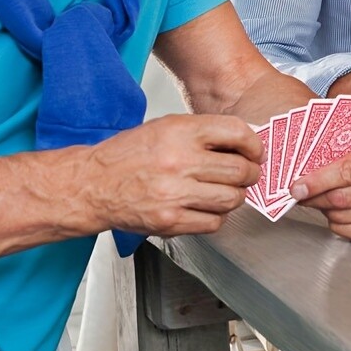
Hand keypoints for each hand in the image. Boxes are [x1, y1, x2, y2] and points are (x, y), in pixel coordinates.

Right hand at [86, 114, 262, 235]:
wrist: (94, 184)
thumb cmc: (129, 154)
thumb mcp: (165, 127)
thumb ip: (203, 133)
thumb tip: (243, 143)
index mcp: (180, 131)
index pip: (237, 133)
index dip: (254, 145)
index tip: (255, 152)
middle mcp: (180, 161)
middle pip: (240, 171)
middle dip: (250, 174)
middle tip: (246, 174)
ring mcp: (175, 193)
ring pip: (232, 199)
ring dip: (235, 196)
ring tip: (224, 191)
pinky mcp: (170, 221)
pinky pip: (214, 222)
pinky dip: (216, 216)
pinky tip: (206, 207)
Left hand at [288, 136, 350, 242]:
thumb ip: (329, 155)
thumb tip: (299, 173)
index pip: (345, 172)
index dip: (317, 182)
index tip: (297, 188)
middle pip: (341, 198)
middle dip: (314, 197)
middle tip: (300, 194)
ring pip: (341, 216)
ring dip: (325, 209)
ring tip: (323, 198)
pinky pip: (348, 230)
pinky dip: (336, 222)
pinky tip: (337, 210)